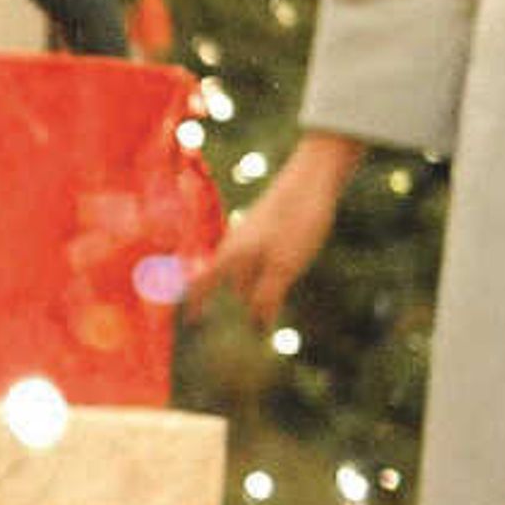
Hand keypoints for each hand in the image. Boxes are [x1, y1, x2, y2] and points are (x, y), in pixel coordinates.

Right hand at [197, 133, 361, 324]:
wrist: (313, 177)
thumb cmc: (296, 222)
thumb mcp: (284, 268)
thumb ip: (267, 299)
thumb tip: (257, 327)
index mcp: (231, 255)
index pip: (203, 284)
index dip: (196, 304)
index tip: (191, 322)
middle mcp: (236, 243)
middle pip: (237, 282)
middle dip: (248, 300)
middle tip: (265, 321)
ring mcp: (251, 232)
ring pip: (252, 268)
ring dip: (263, 284)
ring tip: (285, 289)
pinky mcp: (267, 225)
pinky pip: (262, 255)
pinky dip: (271, 269)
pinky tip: (292, 263)